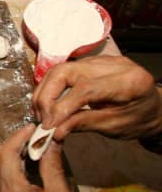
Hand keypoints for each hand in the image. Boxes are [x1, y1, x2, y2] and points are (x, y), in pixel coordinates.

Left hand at [0, 124, 89, 191]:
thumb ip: (51, 164)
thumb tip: (50, 138)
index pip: (4, 153)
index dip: (18, 135)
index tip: (34, 128)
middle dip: (17, 143)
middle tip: (38, 136)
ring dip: (14, 155)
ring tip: (36, 149)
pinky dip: (12, 168)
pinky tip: (29, 166)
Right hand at [33, 55, 161, 140]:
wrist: (152, 108)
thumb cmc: (139, 119)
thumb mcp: (115, 127)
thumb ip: (84, 124)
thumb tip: (55, 131)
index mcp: (128, 81)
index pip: (85, 89)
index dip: (62, 107)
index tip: (49, 126)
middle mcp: (113, 64)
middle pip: (65, 72)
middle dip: (46, 96)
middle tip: (41, 118)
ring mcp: (99, 60)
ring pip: (58, 69)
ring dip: (44, 92)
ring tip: (41, 113)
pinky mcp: (90, 63)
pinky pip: (62, 71)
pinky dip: (50, 88)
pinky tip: (48, 104)